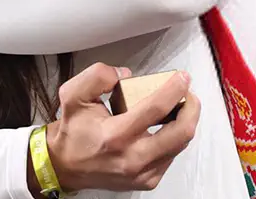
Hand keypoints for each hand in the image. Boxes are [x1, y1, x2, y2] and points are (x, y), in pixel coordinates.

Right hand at [40, 64, 199, 193]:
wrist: (65, 165)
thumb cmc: (73, 131)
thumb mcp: (73, 94)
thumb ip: (97, 76)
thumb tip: (126, 74)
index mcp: (115, 136)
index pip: (156, 109)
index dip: (174, 89)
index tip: (182, 77)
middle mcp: (132, 158)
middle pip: (181, 133)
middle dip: (191, 108)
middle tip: (186, 93)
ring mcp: (142, 173)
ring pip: (180, 144)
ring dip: (185, 121)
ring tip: (178, 106)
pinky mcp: (147, 181)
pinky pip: (172, 155)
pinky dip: (173, 137)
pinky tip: (165, 125)